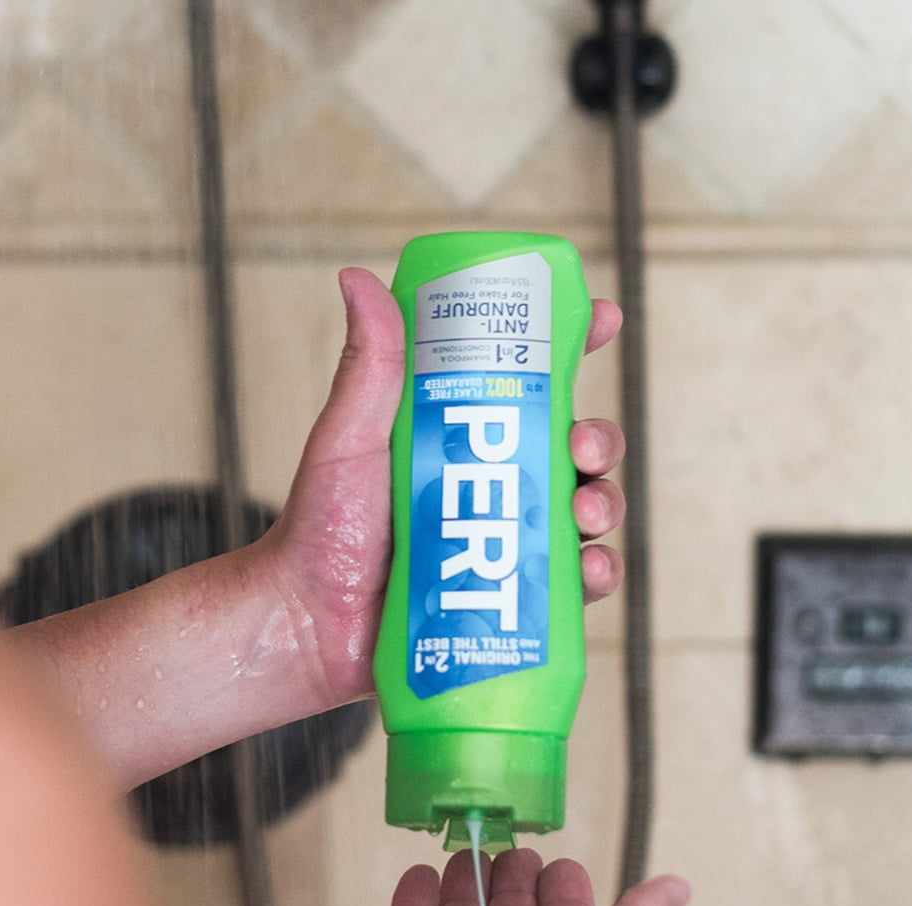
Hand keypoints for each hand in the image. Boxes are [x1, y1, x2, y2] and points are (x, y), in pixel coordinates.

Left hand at [9, 268, 625, 788]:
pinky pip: (571, 582)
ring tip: (585, 513)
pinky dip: (593, 573)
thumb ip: (369, 367)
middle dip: (599, 439)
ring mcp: (504, 539)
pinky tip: (585, 571)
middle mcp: (490, 482)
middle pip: (572, 446)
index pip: (526, 380)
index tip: (601, 321)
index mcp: (459, 433)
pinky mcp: (510, 596)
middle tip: (583, 447)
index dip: (572, 345)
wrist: (307, 623)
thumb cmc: (319, 526)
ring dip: (604, 503)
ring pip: (583, 509)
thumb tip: (358, 277)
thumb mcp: (348, 437)